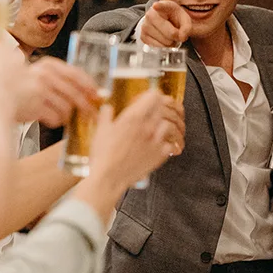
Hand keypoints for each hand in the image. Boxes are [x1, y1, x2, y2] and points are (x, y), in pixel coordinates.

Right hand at [14, 57, 100, 127]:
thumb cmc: (17, 88)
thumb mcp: (38, 74)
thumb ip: (58, 78)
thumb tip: (86, 91)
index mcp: (48, 65)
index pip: (76, 74)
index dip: (89, 86)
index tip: (96, 94)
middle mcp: (45, 75)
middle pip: (75, 93)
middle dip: (86, 106)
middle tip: (91, 115)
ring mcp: (40, 90)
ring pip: (67, 108)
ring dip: (66, 116)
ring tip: (59, 116)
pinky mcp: (35, 106)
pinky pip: (56, 118)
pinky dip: (55, 121)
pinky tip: (48, 119)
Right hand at [81, 90, 185, 204]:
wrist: (109, 177)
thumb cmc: (103, 155)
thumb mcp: (100, 129)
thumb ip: (106, 114)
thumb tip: (108, 108)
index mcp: (133, 117)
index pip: (153, 96)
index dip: (152, 94)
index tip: (151, 96)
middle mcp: (147, 127)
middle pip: (164, 108)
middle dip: (161, 106)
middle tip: (158, 108)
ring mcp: (155, 141)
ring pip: (171, 124)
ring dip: (167, 123)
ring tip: (163, 125)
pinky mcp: (159, 155)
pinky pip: (172, 144)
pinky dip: (171, 142)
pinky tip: (167, 143)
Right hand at [139, 1, 192, 48]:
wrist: (163, 21)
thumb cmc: (174, 19)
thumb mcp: (184, 19)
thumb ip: (187, 27)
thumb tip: (181, 37)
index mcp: (163, 6)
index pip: (161, 6)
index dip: (159, 6)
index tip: (156, 6)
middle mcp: (151, 14)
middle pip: (170, 32)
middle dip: (176, 36)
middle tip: (176, 32)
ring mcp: (145, 25)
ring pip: (164, 42)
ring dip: (170, 42)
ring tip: (169, 35)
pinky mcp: (143, 36)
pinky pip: (158, 47)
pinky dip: (164, 46)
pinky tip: (164, 39)